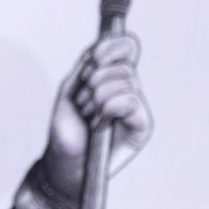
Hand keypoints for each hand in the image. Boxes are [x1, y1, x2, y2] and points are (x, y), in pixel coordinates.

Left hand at [44, 33, 153, 194]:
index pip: (127, 47)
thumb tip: (100, 48)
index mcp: (112, 76)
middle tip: (83, 103)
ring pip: (125, 81)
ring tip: (89, 117)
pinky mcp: (142, 125)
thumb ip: (86, 66)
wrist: (65, 162)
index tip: (92, 58)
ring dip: (96, 98)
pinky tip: (100, 125)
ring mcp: (137, 106)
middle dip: (93, 82)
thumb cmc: (67, 129)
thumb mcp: (70, 90)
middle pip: (123, 64)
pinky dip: (107, 109)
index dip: (111, 46)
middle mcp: (129, 88)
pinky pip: (130, 100)